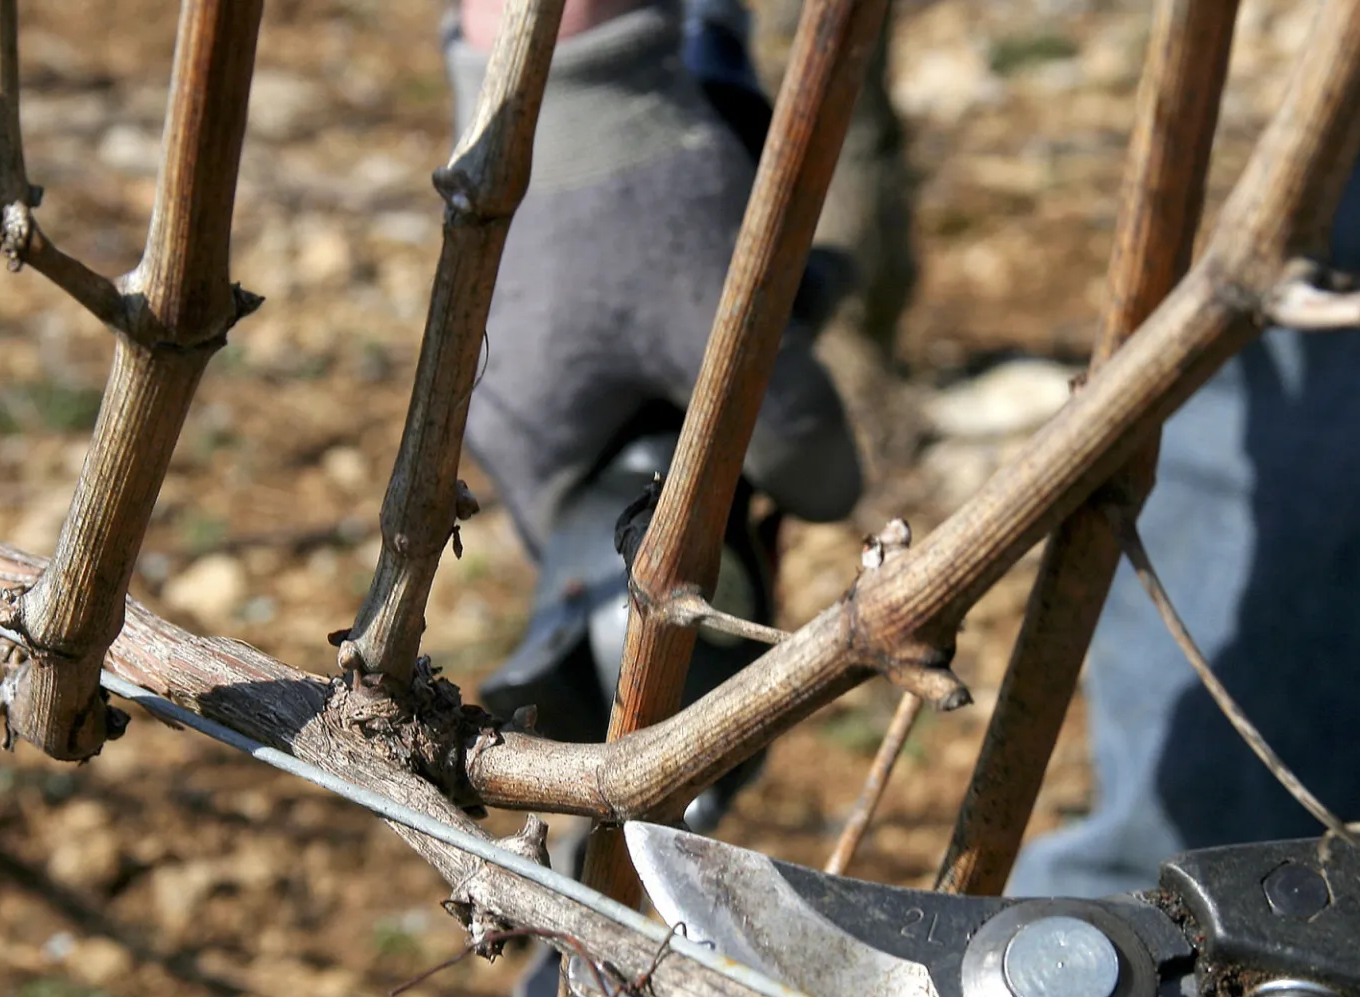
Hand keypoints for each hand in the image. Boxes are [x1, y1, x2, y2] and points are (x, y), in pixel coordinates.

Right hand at [444, 1, 859, 554]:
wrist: (595, 73)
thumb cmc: (640, 206)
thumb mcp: (732, 328)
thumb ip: (790, 431)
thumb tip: (833, 502)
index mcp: (532, 453)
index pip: (611, 559)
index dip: (700, 549)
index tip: (775, 516)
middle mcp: (526, 421)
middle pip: (663, 479)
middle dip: (754, 427)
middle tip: (806, 369)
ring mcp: (553, 360)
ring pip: (685, 404)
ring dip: (765, 357)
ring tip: (814, 284)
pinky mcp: (587, 303)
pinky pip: (674, 343)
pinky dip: (735, 315)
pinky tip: (786, 262)